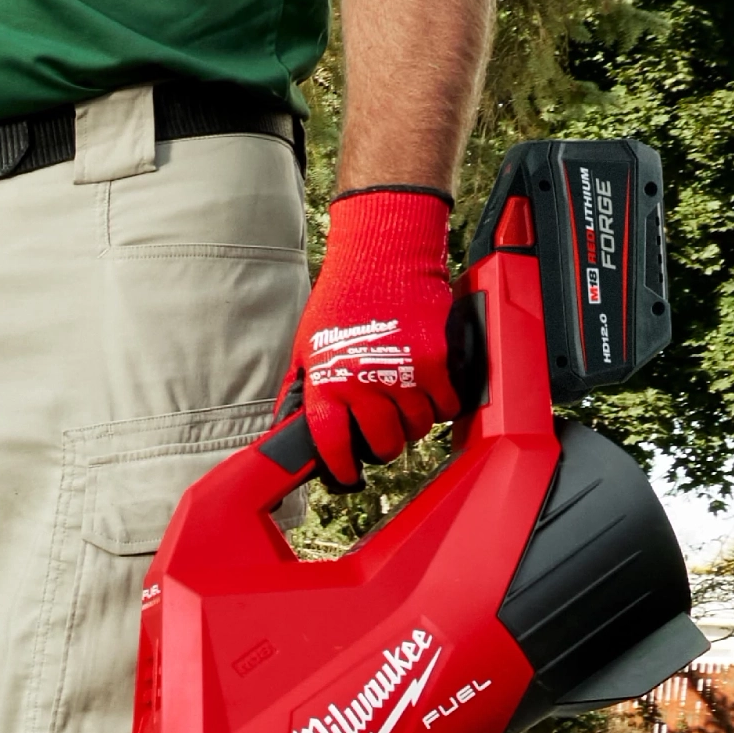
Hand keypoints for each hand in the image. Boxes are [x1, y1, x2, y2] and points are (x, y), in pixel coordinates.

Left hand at [283, 184, 457, 486]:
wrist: (382, 257)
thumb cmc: (341, 299)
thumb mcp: (306, 346)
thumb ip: (301, 388)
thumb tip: (288, 424)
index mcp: (326, 382)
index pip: (332, 442)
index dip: (341, 466)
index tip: (348, 475)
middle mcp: (362, 382)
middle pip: (383, 442)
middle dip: (385, 447)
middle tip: (386, 439)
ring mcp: (401, 373)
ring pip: (417, 428)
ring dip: (414, 425)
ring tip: (407, 409)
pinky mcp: (434, 361)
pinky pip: (445, 405)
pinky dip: (442, 405)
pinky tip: (432, 393)